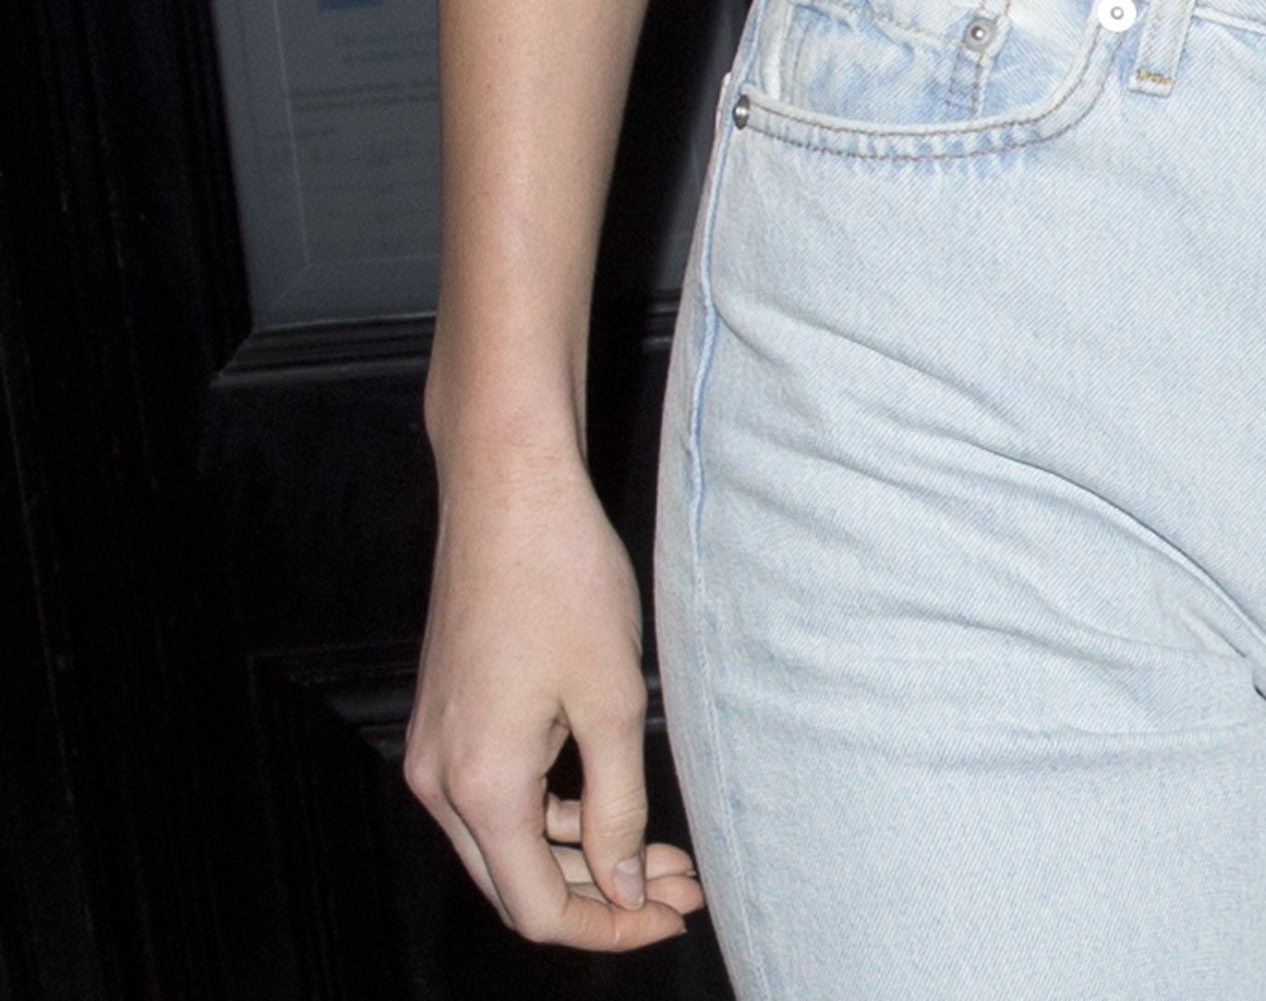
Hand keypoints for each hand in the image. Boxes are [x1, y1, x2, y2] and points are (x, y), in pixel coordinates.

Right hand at [406, 443, 707, 952]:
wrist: (507, 489)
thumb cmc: (563, 578)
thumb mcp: (612, 699)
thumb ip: (618, 807)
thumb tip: (626, 886)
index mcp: (480, 787)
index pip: (537, 910)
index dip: (608, 928)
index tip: (671, 915)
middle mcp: (439, 781)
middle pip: (517, 886)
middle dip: (601, 896)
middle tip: (680, 887)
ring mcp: (434, 749)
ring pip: (506, 843)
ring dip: (581, 853)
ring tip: (664, 849)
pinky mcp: (445, 718)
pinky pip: (495, 795)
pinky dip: (553, 810)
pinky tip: (610, 796)